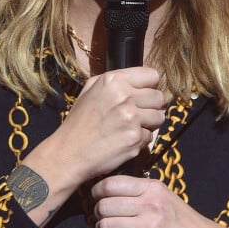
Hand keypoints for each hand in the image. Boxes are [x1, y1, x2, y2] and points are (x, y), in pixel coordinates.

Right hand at [54, 67, 165, 182]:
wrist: (69, 152)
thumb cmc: (79, 122)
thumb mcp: (90, 90)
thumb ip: (115, 81)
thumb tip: (139, 80)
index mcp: (113, 80)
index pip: (152, 75)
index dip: (150, 86)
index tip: (144, 94)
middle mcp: (124, 95)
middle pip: (159, 96)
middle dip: (152, 106)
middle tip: (138, 114)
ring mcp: (131, 117)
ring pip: (159, 116)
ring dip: (150, 123)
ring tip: (132, 127)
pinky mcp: (135, 137)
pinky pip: (151, 136)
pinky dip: (141, 140)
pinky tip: (125, 140)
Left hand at [91, 175, 228, 227]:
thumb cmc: (183, 221)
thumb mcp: (165, 196)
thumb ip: (141, 190)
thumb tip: (110, 189)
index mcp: (152, 188)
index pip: (111, 183)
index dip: (96, 191)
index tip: (94, 198)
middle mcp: (150, 204)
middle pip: (104, 205)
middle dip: (95, 214)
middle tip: (97, 218)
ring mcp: (149, 227)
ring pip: (106, 226)